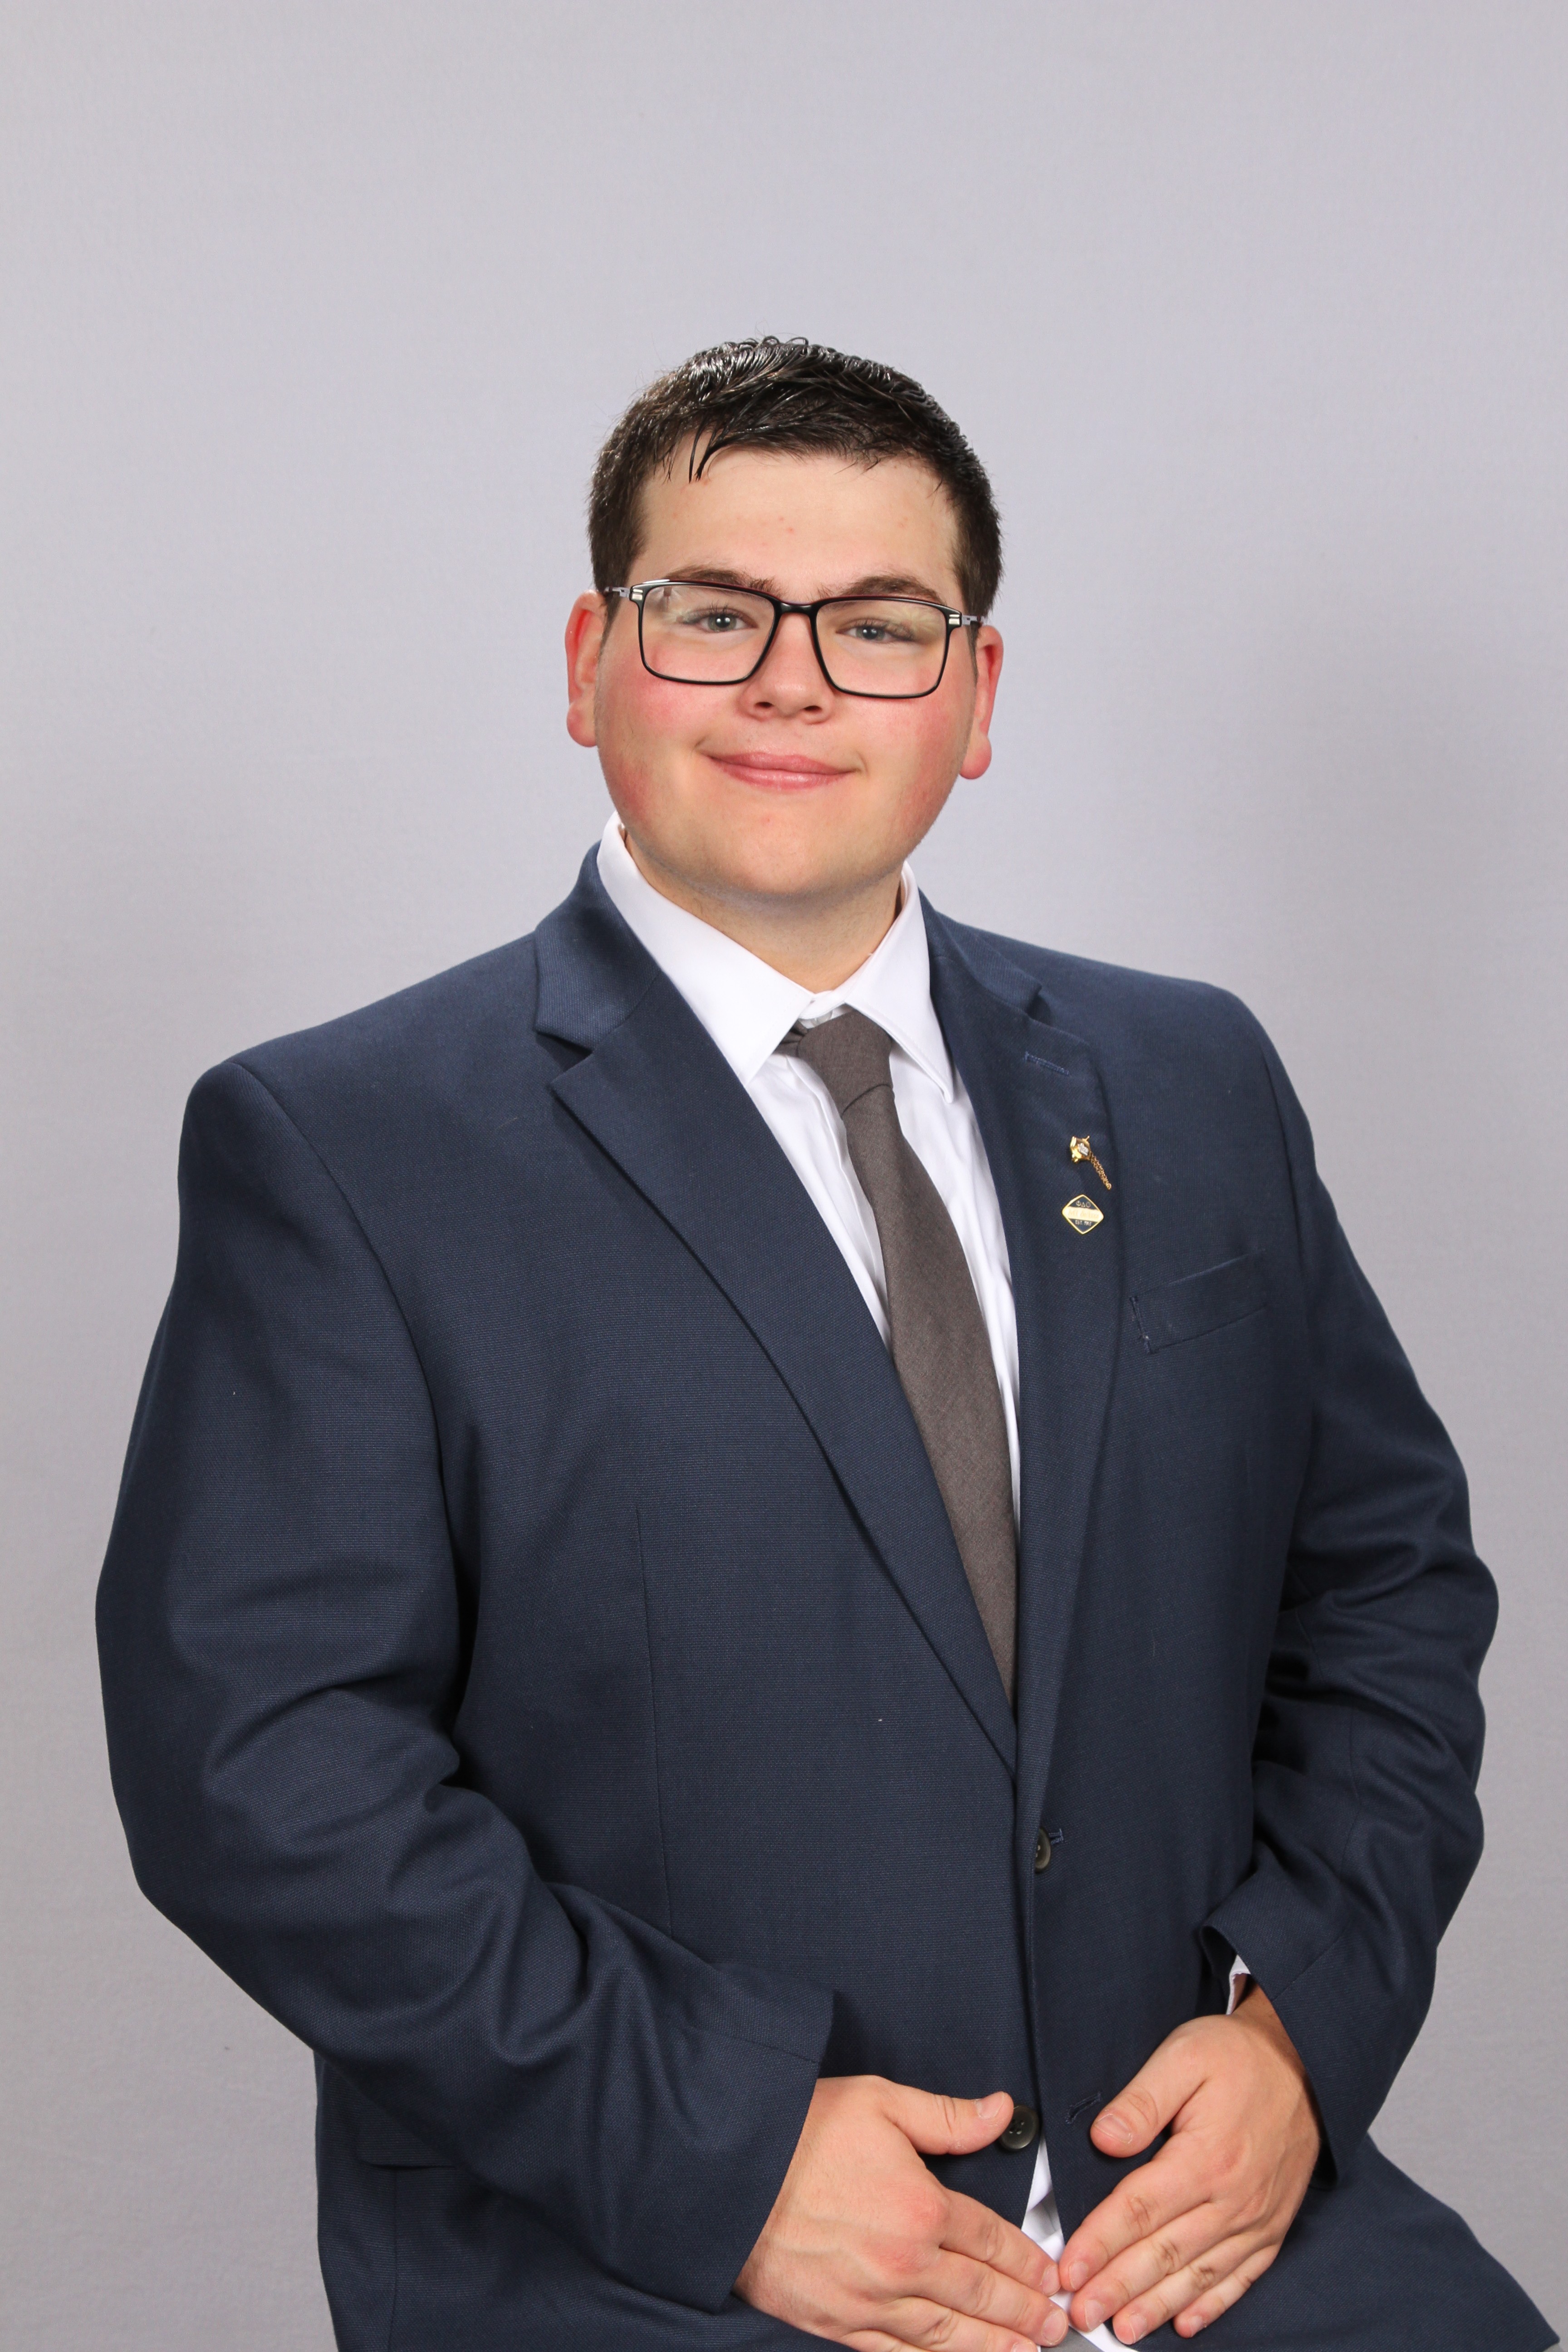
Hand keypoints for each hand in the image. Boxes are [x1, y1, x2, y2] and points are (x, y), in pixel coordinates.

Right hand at [735, 2074, 1068, 2350]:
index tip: (1050, 2273)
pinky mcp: (838, 2323)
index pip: (991, 2240)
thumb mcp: (880, 2102)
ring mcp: (871, 2301)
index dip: (1027, 2259)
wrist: (729, 2175)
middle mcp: (903, 2262)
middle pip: (980, 2295)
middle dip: (1025, 2312)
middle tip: (1057, 2324)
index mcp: (921, 2207)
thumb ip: (947, 2116)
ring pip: (948, 2335)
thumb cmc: (799, 2133)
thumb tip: (999, 2111)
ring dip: (993, 2346)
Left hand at [1059, 1987, 1320, 2341]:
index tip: (1069, 2270)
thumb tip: (1104, 2138)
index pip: (1140, 2209)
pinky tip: (1186, 2323)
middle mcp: (1233, 2199)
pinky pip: (1240, 2278)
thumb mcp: (1185, 2055)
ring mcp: (1256, 2219)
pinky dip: (1212, 2305)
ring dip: (1157, 2306)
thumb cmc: (1239, 2058)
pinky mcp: (1271, 2228)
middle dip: (1118, 2287)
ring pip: (1198, 2275)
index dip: (1100, 2243)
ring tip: (1122, 2328)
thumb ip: (1142, 2099)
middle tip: (1081, 2313)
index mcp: (1206, 2157)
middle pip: (1165, 2253)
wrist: (1302, 2066)